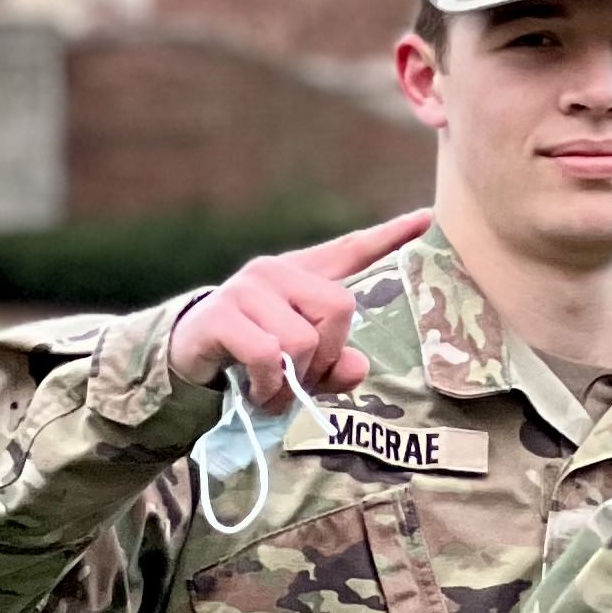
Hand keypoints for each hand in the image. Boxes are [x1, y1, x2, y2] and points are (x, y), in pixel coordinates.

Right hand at [172, 211, 432, 401]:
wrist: (185, 360)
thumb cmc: (252, 357)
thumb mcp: (301, 364)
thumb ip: (336, 365)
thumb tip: (357, 367)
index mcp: (302, 275)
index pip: (352, 249)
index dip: (389, 236)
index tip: (426, 218)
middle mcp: (277, 271)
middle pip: (338, 308)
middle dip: (329, 354)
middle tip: (305, 379)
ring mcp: (248, 289)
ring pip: (302, 339)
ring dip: (294, 379)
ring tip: (277, 393)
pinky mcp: (222, 314)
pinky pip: (267, 354)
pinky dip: (269, 386)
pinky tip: (260, 394)